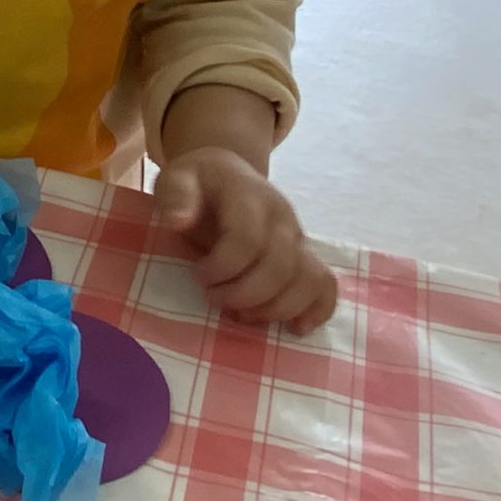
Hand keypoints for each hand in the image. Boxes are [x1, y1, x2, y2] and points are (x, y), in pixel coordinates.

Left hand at [153, 146, 336, 333]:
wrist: (224, 173)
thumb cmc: (197, 182)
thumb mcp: (175, 177)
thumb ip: (175, 195)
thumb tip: (179, 221)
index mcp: (249, 195)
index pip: (247, 239)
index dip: (223, 267)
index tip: (199, 276)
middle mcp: (282, 216)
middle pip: (280, 266)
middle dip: (244, 295)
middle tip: (213, 298)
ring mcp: (298, 236)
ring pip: (308, 280)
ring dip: (275, 308)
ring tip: (242, 314)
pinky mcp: (305, 254)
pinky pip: (325, 284)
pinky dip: (317, 310)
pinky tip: (295, 328)